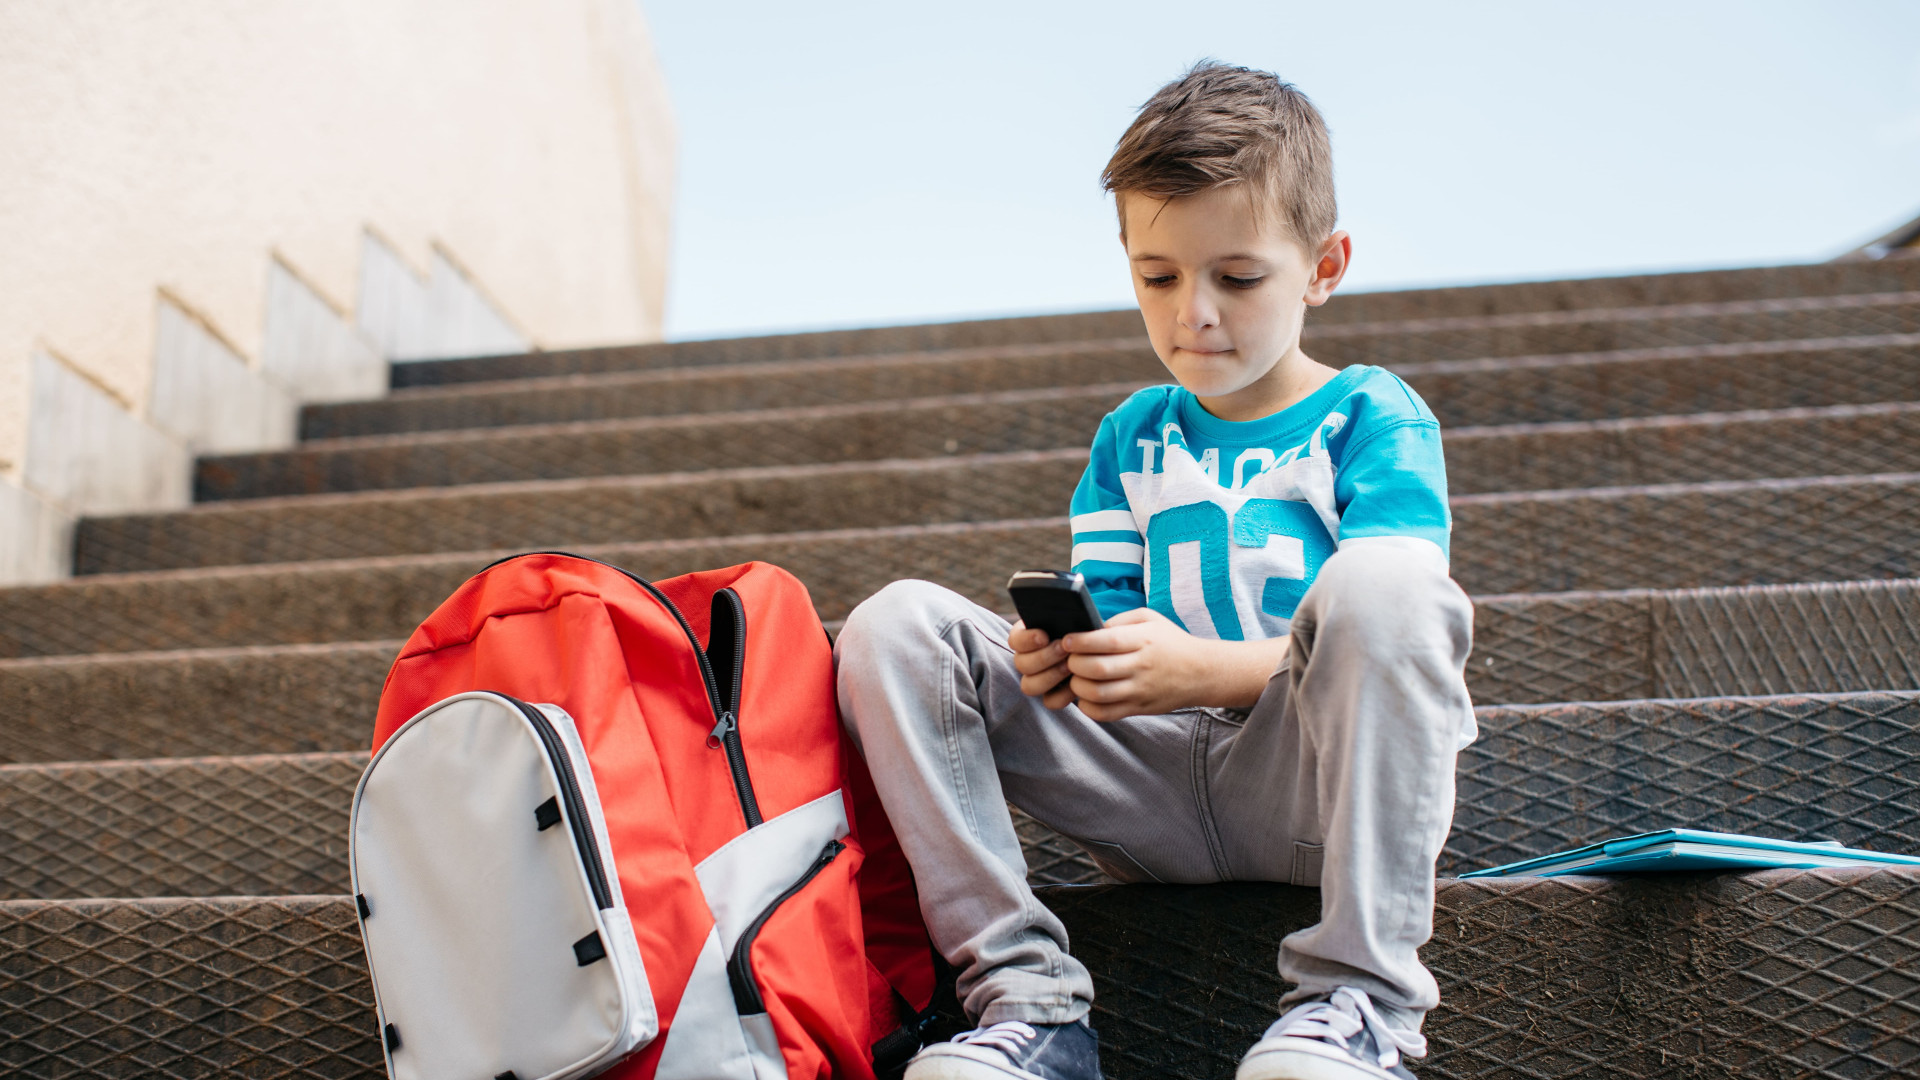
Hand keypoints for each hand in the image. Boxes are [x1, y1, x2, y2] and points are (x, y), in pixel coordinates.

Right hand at [1008, 621, 1079, 710]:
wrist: (1099, 649)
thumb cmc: (1083, 629)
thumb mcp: (1074, 618)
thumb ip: (1063, 616)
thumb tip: (1061, 615)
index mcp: (1025, 638)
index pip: (1015, 640)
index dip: (1027, 640)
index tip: (1043, 636)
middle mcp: (1026, 660)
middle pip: (1021, 664)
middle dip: (1044, 657)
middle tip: (1064, 649)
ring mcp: (1036, 680)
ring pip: (1030, 685)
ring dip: (1050, 675)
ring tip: (1071, 666)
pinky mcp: (1051, 696)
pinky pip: (1049, 702)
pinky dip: (1062, 695)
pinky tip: (1075, 684)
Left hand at [1013, 609, 1287, 720]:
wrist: (1200, 672)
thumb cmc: (1170, 641)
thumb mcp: (1149, 619)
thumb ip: (1118, 622)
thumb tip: (1087, 630)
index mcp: (1142, 640)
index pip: (1104, 641)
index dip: (1079, 641)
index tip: (1067, 640)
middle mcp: (1140, 666)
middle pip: (1096, 668)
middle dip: (1074, 663)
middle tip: (1069, 659)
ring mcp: (1139, 690)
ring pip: (1097, 693)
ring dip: (1077, 686)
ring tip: (1076, 677)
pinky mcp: (1138, 708)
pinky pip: (1105, 714)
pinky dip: (1087, 707)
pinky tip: (1086, 695)